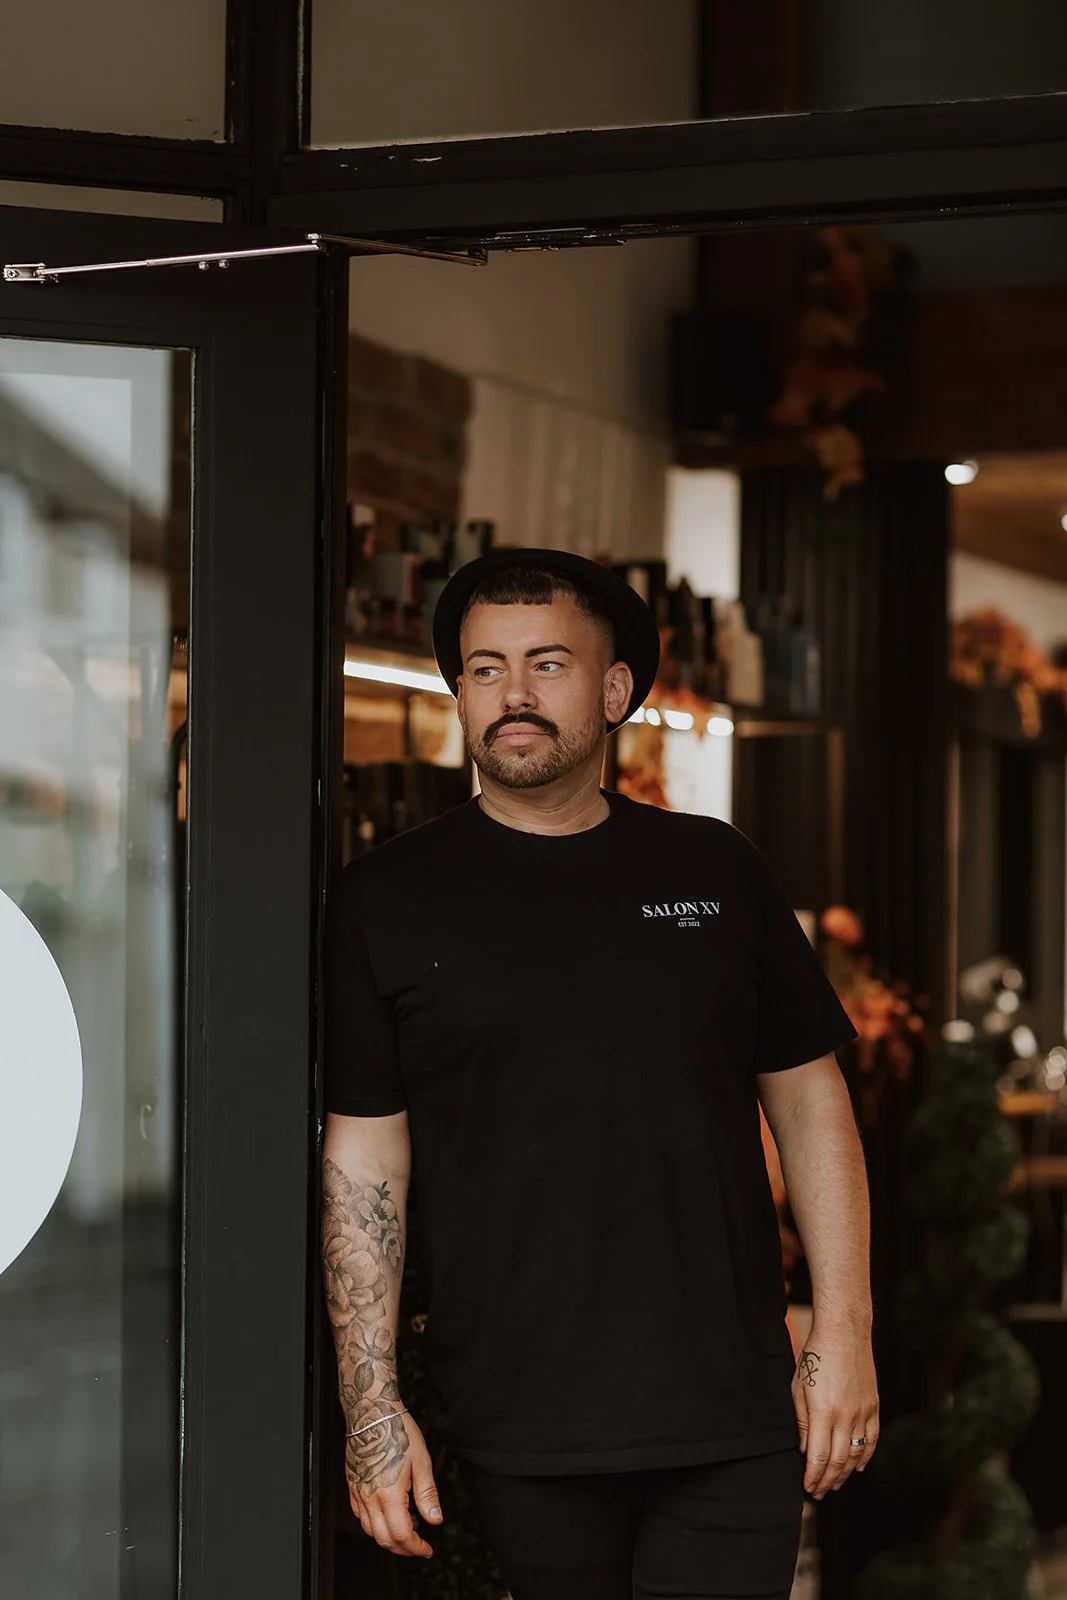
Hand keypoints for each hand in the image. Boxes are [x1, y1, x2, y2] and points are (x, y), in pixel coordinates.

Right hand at [345, 1407, 442, 1557]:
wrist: (372, 1412)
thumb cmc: (398, 1431)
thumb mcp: (422, 1462)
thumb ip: (428, 1495)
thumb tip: (435, 1519)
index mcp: (389, 1494)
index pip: (402, 1535)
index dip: (416, 1547)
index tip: (426, 1549)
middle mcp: (370, 1497)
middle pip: (384, 1539)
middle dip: (403, 1549)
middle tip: (418, 1547)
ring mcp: (358, 1492)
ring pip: (369, 1531)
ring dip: (387, 1539)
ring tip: (404, 1534)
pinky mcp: (351, 1486)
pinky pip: (359, 1516)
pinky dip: (373, 1526)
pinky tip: (385, 1519)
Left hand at [792, 1327, 878, 1498]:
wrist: (844, 1333)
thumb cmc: (815, 1356)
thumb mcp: (798, 1388)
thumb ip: (801, 1422)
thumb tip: (804, 1450)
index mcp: (823, 1413)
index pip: (818, 1457)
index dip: (813, 1477)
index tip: (807, 1488)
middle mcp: (845, 1417)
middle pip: (838, 1461)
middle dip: (827, 1481)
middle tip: (818, 1493)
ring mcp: (862, 1412)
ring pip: (855, 1454)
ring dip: (844, 1473)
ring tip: (834, 1484)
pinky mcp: (873, 1406)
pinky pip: (871, 1439)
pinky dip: (865, 1456)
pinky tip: (856, 1467)